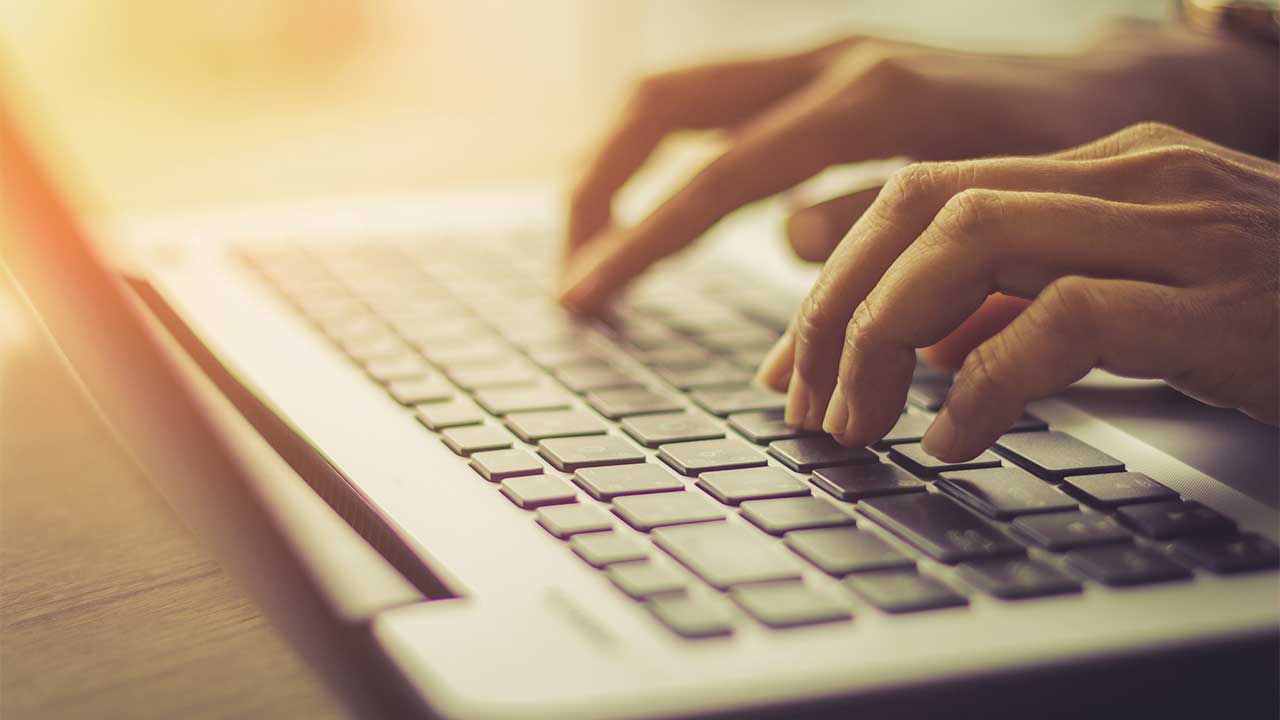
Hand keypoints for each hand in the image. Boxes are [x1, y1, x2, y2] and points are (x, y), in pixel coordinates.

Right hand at [560, 22, 1276, 313]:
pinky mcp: (828, 72)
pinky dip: (672, 161)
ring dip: (622, 168)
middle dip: (599, 186)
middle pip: (663, 105)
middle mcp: (832, 61)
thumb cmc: (1078, 156)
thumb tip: (789, 246)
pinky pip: (720, 108)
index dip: (641, 242)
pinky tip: (663, 215)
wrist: (1133, 85)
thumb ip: (887, 225)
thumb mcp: (996, 205)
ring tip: (595, 246)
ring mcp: (825, 57)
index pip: (718, 177)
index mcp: (869, 102)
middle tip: (572, 269)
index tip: (583, 297)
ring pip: (680, 96)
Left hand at [755, 122, 1279, 460]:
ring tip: (857, 423)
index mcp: (1104, 166)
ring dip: (886, 338)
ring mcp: (1180, 228)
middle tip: (806, 402)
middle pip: (925, 205)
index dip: (838, 276)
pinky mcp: (1220, 302)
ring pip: (973, 242)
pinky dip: (987, 383)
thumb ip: (1030, 304)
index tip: (793, 362)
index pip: (924, 192)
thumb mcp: (1139, 300)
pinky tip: (953, 442)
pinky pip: (1065, 321)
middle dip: (840, 307)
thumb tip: (924, 346)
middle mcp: (1133, 175)